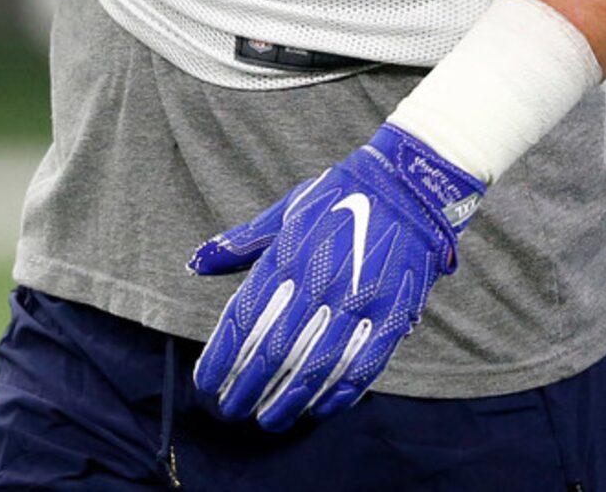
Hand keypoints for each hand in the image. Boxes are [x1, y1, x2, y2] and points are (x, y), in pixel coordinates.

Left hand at [187, 121, 483, 430]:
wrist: (407, 186)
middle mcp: (320, 281)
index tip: (204, 383)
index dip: (222, 355)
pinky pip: (361, 367)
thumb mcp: (287, 211)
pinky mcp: (392, 316)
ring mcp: (358, 301)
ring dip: (287, 400)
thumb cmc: (339, 199)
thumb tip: (197, 263)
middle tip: (231, 409)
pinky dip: (337, 394)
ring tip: (267, 419)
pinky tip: (317, 410)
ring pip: (315, 366)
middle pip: (274, 349)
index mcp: (289, 255)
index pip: (244, 317)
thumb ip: (243, 242)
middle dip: (247, 386)